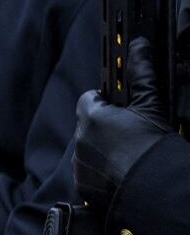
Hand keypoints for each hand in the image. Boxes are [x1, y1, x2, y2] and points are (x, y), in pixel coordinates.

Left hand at [74, 37, 171, 212]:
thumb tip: (137, 45)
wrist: (155, 189)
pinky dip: (101, 174)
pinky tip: (122, 175)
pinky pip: (88, 175)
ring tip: (129, 157)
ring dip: (101, 151)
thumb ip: (141, 74)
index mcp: (91, 116)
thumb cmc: (154, 146)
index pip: (88, 99)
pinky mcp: (83, 188)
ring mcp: (79, 165)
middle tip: (130, 135)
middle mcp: (79, 140)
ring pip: (87, 151)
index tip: (121, 108)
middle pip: (87, 126)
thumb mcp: (151, 105)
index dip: (105, 102)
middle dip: (104, 128)